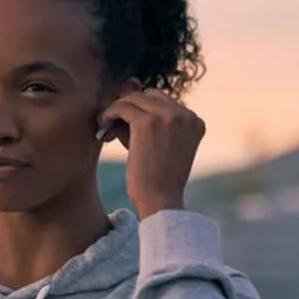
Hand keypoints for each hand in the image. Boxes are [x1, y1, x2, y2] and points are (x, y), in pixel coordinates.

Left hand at [97, 90, 205, 218]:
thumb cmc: (159, 180)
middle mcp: (186, 115)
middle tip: (114, 122)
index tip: (126, 123)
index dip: (143, 111)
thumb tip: (125, 97)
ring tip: (106, 124)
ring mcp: (168, 116)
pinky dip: (110, 113)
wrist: (160, 202)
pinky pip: (122, 107)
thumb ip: (153, 123)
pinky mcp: (148, 123)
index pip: (164, 102)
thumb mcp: (165, 146)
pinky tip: (102, 125)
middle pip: (150, 96)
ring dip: (118, 109)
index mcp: (195, 121)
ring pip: (134, 99)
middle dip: (131, 106)